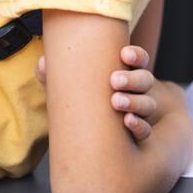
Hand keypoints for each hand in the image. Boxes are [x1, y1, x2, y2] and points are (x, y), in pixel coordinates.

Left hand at [34, 44, 170, 141]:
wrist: (92, 138)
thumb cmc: (84, 99)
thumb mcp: (71, 84)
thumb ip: (56, 73)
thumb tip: (44, 63)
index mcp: (126, 72)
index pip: (140, 59)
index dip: (136, 55)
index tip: (123, 54)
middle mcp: (138, 91)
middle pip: (145, 80)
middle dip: (132, 79)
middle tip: (114, 80)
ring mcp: (141, 112)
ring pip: (148, 104)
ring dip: (135, 102)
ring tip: (115, 101)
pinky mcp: (139, 134)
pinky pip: (145, 131)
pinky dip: (139, 126)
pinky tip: (127, 122)